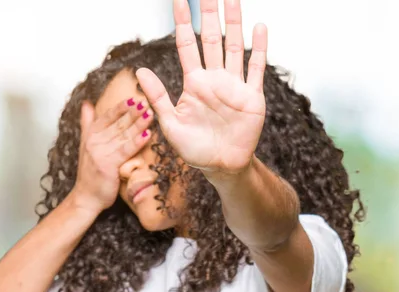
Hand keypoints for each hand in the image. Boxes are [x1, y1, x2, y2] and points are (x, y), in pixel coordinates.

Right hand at [70, 98, 151, 212]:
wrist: (86, 197)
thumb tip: (86, 104)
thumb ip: (87, 123)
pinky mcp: (107, 165)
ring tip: (151, 113)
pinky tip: (148, 134)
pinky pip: (125, 150)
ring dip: (138, 123)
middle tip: (147, 101)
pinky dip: (137, 141)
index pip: (108, 116)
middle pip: (118, 124)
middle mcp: (94, 141)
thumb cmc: (91, 172)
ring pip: (123, 135)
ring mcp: (100, 153)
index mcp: (90, 134)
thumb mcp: (86, 144)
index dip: (122, 107)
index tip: (135, 97)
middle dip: (134, 112)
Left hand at [136, 0, 267, 174]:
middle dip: (209, 14)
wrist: (222, 167)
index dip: (182, 22)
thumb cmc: (194, 149)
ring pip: (234, 47)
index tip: (179, 0)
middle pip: (211, 39)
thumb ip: (158, 96)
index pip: (186, 44)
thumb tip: (139, 70)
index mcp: (194, 83)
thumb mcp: (170, 124)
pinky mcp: (252, 97)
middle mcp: (214, 79)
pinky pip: (256, 69)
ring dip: (235, 24)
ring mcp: (234, 86)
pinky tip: (259, 28)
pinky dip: (259, 49)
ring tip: (233, 0)